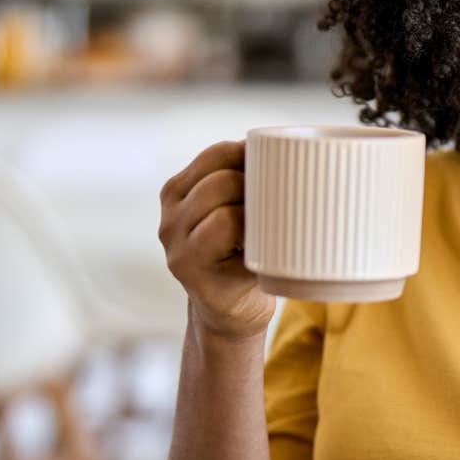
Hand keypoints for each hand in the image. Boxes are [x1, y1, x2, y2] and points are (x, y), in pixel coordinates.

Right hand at [158, 140, 274, 342]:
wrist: (231, 312)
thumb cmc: (243, 252)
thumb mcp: (233, 208)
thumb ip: (244, 180)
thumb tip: (290, 147)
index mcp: (176, 193)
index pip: (218, 154)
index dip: (252, 157)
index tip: (277, 172)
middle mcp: (169, 220)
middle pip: (223, 180)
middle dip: (258, 188)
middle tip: (280, 206)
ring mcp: (178, 251)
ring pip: (225, 210)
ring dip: (257, 216)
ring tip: (269, 230)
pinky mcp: (196, 277)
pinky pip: (230, 241)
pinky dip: (254, 239)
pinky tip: (264, 248)